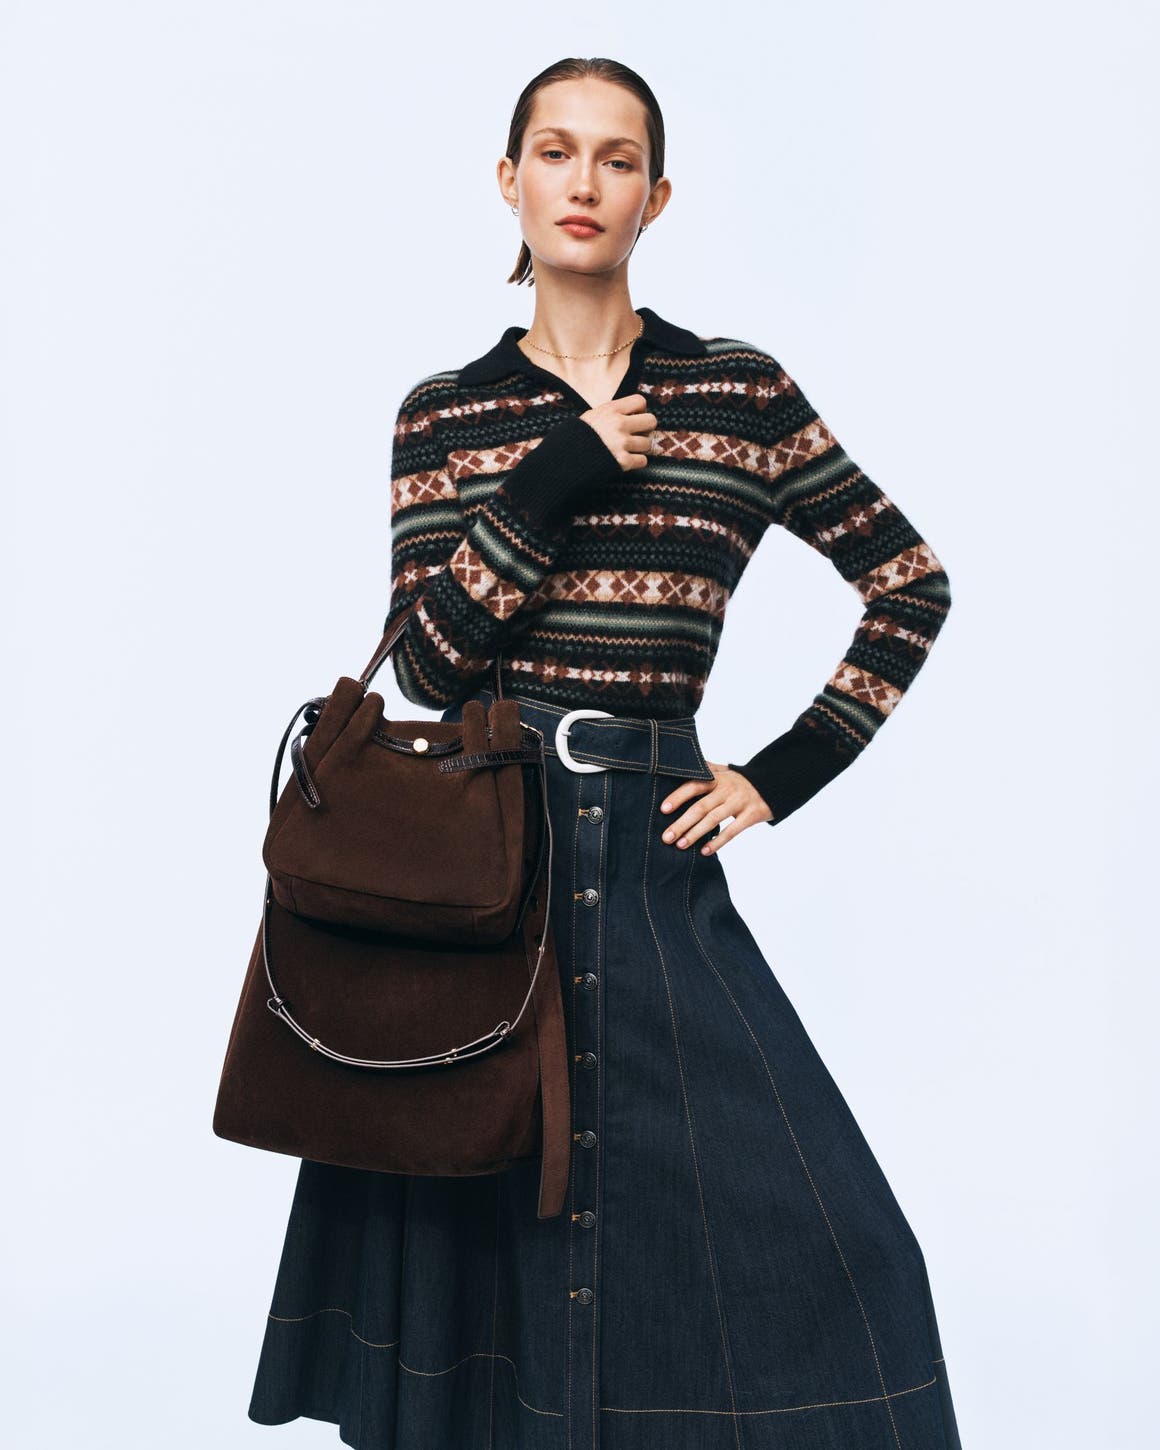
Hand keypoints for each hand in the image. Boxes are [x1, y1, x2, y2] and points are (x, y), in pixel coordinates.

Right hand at [578, 394, 656, 472]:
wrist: (565, 460)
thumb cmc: (577, 438)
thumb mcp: (591, 417)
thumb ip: (610, 413)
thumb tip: (628, 411)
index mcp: (611, 410)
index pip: (640, 401)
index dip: (640, 410)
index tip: (632, 418)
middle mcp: (619, 425)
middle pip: (651, 421)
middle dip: (646, 429)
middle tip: (635, 434)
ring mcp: (622, 443)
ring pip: (647, 443)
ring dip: (639, 448)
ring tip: (627, 449)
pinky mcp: (622, 461)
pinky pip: (643, 460)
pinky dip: (636, 462)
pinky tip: (626, 460)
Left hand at [658, 763, 772, 854]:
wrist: (774, 784)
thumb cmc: (742, 781)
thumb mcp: (724, 771)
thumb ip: (705, 769)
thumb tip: (680, 764)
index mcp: (717, 778)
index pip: (694, 785)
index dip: (678, 796)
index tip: (663, 809)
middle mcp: (726, 789)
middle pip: (700, 807)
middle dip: (682, 823)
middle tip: (666, 837)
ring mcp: (739, 802)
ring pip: (713, 820)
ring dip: (695, 833)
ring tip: (681, 845)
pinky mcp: (751, 815)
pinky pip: (732, 831)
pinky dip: (718, 841)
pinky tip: (705, 851)